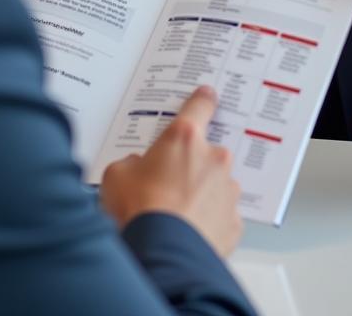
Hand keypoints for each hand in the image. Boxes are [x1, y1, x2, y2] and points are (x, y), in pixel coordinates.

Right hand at [100, 86, 242, 257]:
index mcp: (185, 138)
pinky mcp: (234, 221)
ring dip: (202, 193)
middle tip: (168, 184)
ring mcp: (228, 190)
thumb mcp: (117, 174)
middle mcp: (213, 158)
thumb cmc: (140, 211)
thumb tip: (136, 168)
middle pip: (206, 152)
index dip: (202, 100)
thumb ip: (132, 162)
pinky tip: (189, 231)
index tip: (208, 96)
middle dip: (190, 165)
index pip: (200, 106)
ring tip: (176, 214)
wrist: (162, 254)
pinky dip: (209, 220)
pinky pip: (222, 214)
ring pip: (216, 184)